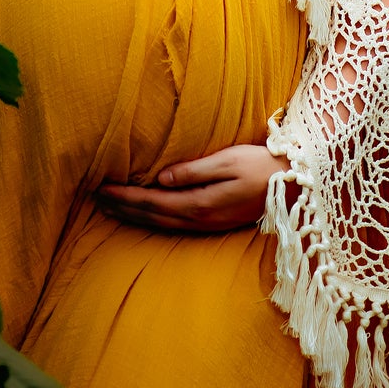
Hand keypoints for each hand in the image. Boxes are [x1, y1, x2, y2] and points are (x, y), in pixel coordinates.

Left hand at [94, 144, 279, 234]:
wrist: (293, 188)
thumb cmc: (260, 166)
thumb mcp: (227, 161)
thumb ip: (193, 170)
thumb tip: (160, 179)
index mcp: (199, 204)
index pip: (151, 202)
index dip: (123, 197)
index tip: (100, 189)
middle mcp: (199, 220)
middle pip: (151, 217)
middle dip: (122, 209)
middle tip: (94, 199)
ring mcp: (206, 226)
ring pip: (160, 225)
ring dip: (133, 217)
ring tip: (110, 209)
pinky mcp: (213, 224)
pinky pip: (173, 225)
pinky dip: (152, 220)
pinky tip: (144, 215)